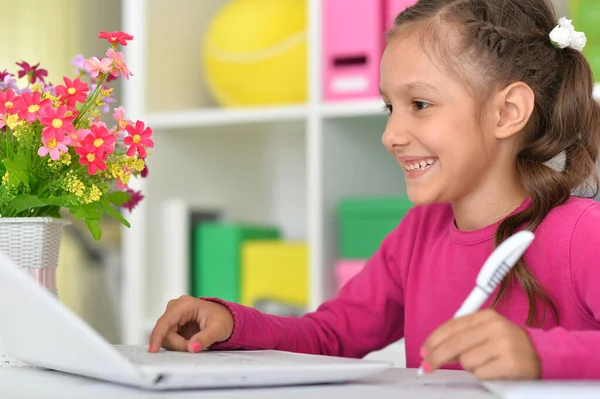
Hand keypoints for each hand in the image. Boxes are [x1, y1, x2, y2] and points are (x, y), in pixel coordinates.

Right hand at [148, 296, 233, 352]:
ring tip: (195, 342)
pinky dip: (178, 344)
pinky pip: (169, 338)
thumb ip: (205, 338)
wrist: (226, 318)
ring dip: (178, 344)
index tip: (153, 349)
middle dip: (178, 344)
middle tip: (194, 346)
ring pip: (165, 337)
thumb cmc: (223, 320)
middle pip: (165, 332)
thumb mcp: (218, 329)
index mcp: (185, 304)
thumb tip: (191, 347)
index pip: (165, 321)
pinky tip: (189, 341)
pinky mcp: (173, 324)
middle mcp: (175, 308)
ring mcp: (173, 316)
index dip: (157, 336)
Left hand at [420, 309, 540, 379]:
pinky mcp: (510, 363)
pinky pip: (480, 373)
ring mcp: (504, 345)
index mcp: (486, 316)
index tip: (423, 352)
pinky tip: (492, 370)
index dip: (433, 341)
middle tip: (427, 367)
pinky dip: (482, 375)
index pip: (451, 327)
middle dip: (436, 357)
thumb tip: (433, 350)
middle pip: (454, 344)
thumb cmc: (507, 344)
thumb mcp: (486, 332)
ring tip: (484, 363)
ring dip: (469, 367)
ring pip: (466, 361)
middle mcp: (495, 327)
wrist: (542, 354)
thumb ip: (462, 336)